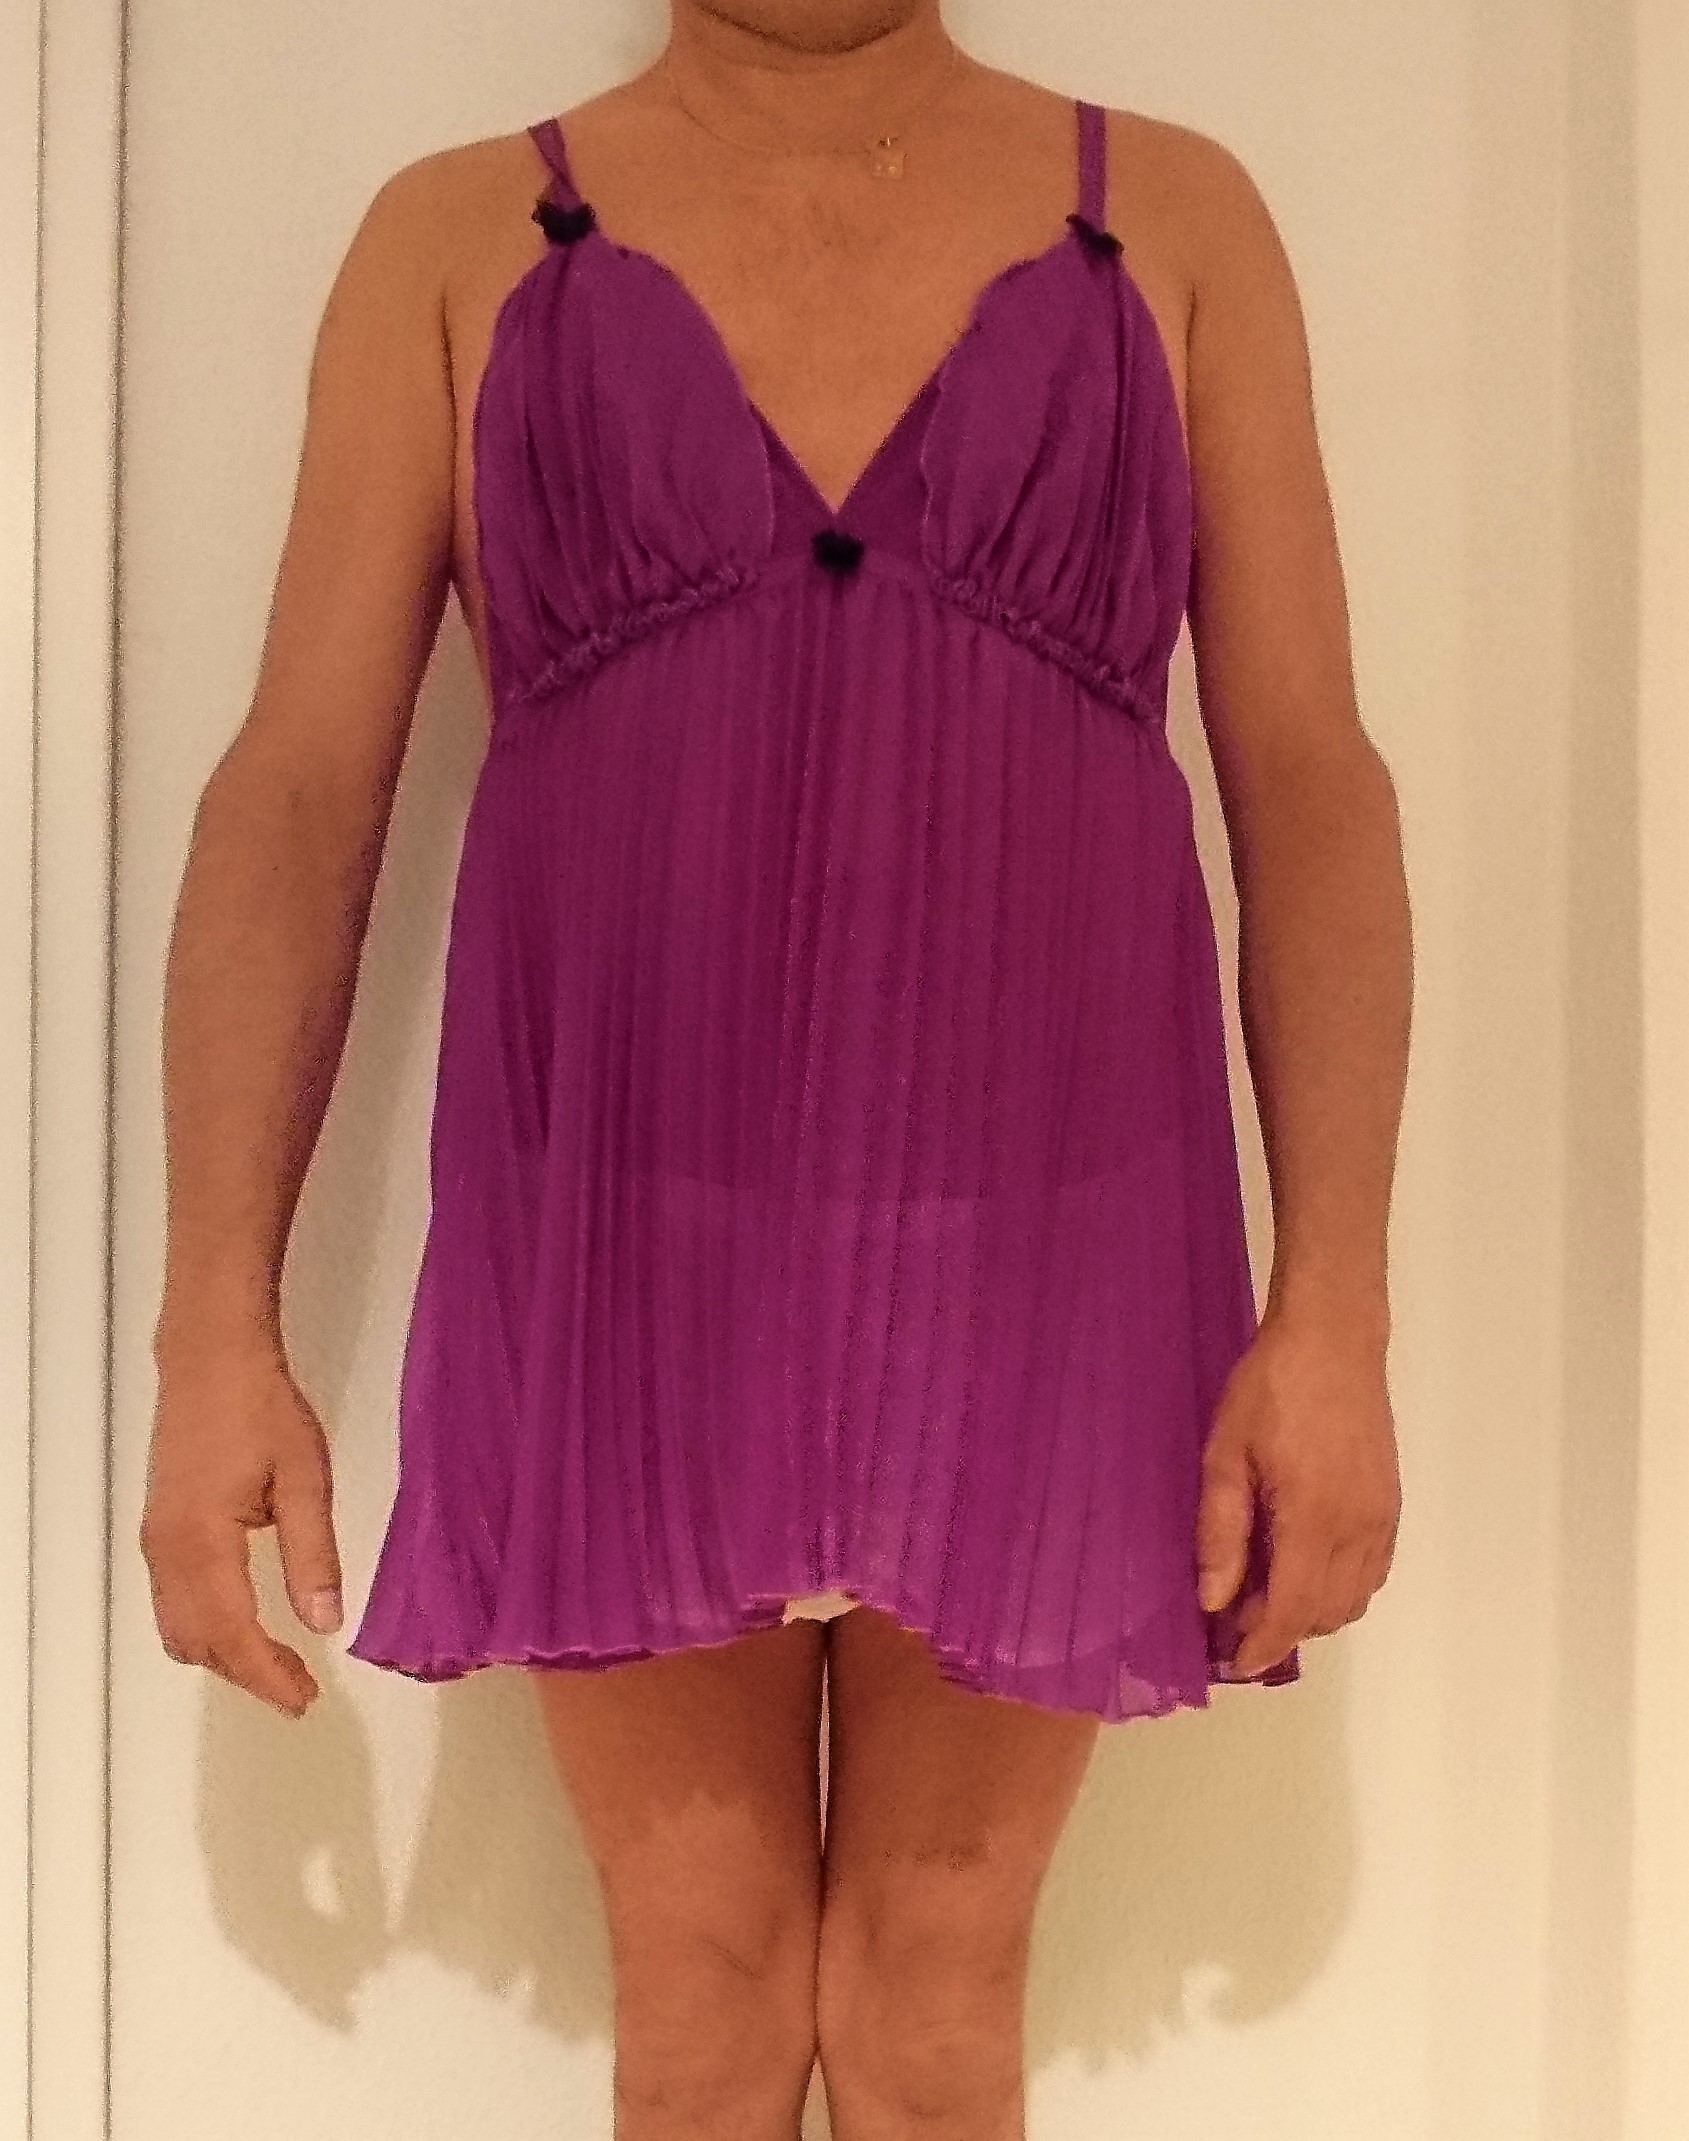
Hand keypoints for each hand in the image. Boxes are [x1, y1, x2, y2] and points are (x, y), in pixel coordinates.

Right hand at [140, 1336, 342, 1717]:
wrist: (210, 1359)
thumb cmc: (263, 1411)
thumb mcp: (304, 1479)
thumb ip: (312, 1554)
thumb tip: (324, 1623)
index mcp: (204, 1543)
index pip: (233, 1634)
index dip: (268, 1675)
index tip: (306, 1699)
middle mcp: (167, 1552)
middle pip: (199, 1642)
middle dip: (247, 1675)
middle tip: (301, 1689)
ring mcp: (156, 1542)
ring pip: (179, 1628)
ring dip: (223, 1656)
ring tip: (278, 1664)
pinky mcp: (158, 1529)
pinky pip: (173, 1603)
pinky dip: (206, 1629)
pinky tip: (245, 1624)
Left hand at [1194, 1302, 1400, 1680]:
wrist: (1333, 1339)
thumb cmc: (1270, 1389)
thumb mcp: (1225, 1454)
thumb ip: (1221, 1531)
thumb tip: (1213, 1600)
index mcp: (1313, 1521)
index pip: (1289, 1612)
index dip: (1259, 1647)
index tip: (1230, 1664)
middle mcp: (1357, 1530)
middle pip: (1324, 1614)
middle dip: (1278, 1631)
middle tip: (1231, 1616)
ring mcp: (1381, 1518)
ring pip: (1353, 1599)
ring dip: (1310, 1612)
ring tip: (1262, 1592)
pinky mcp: (1391, 1504)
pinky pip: (1372, 1572)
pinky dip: (1340, 1589)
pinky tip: (1303, 1567)